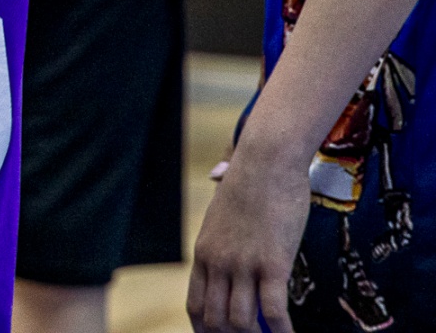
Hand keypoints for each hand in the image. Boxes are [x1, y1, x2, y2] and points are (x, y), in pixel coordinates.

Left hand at [186, 142, 308, 331]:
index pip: (196, 307)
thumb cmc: (249, 187)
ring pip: (241, 322)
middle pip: (215, 320)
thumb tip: (226, 252)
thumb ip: (222, 241)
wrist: (265, 163)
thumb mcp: (223, 218)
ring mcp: (243, 265)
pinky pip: (273, 312)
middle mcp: (218, 263)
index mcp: (203, 254)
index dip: (205, 331)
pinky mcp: (272, 264)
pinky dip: (282, 332)